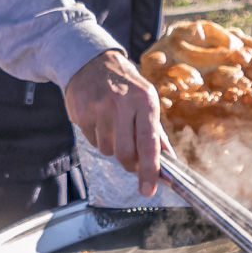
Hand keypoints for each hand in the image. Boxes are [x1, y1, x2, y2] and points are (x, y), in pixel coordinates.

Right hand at [65, 50, 163, 196]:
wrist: (93, 62)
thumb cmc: (126, 86)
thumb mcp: (146, 101)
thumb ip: (157, 133)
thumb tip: (169, 162)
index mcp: (145, 101)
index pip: (149, 142)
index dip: (149, 169)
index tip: (148, 190)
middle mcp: (123, 102)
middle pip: (124, 152)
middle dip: (129, 164)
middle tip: (130, 160)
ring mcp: (100, 106)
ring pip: (107, 149)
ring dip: (111, 146)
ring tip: (112, 126)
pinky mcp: (82, 111)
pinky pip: (91, 140)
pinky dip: (97, 136)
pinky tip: (98, 119)